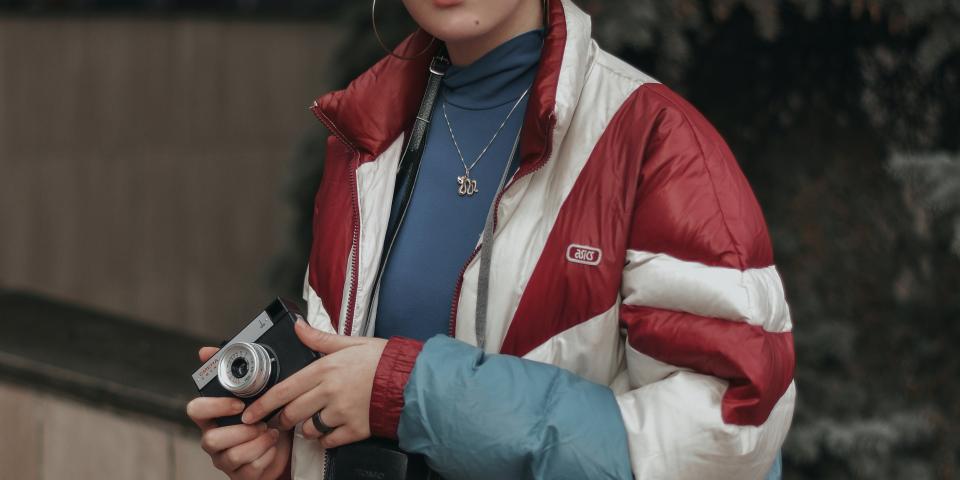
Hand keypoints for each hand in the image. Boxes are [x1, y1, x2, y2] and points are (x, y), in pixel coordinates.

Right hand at [186, 347, 290, 479]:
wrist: (288, 445)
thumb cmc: (267, 416)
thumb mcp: (257, 391)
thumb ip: (233, 372)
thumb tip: (204, 350)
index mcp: (214, 415)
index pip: (195, 409)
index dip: (214, 406)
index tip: (239, 403)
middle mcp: (214, 438)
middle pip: (209, 439)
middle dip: (240, 431)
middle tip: (261, 422)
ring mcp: (226, 459)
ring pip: (232, 455)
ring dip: (257, 442)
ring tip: (271, 432)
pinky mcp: (241, 474)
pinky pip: (250, 468)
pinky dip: (267, 455)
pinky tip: (274, 445)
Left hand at [241, 320, 387, 448]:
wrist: (411, 380)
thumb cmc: (382, 361)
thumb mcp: (351, 343)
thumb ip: (320, 339)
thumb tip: (298, 327)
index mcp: (324, 369)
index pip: (284, 390)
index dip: (263, 405)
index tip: (251, 414)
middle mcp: (329, 392)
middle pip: (291, 413)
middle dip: (282, 420)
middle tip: (282, 420)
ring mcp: (342, 412)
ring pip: (309, 429)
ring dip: (306, 428)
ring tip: (313, 421)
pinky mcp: (355, 429)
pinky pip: (329, 441)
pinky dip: (326, 439)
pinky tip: (330, 430)